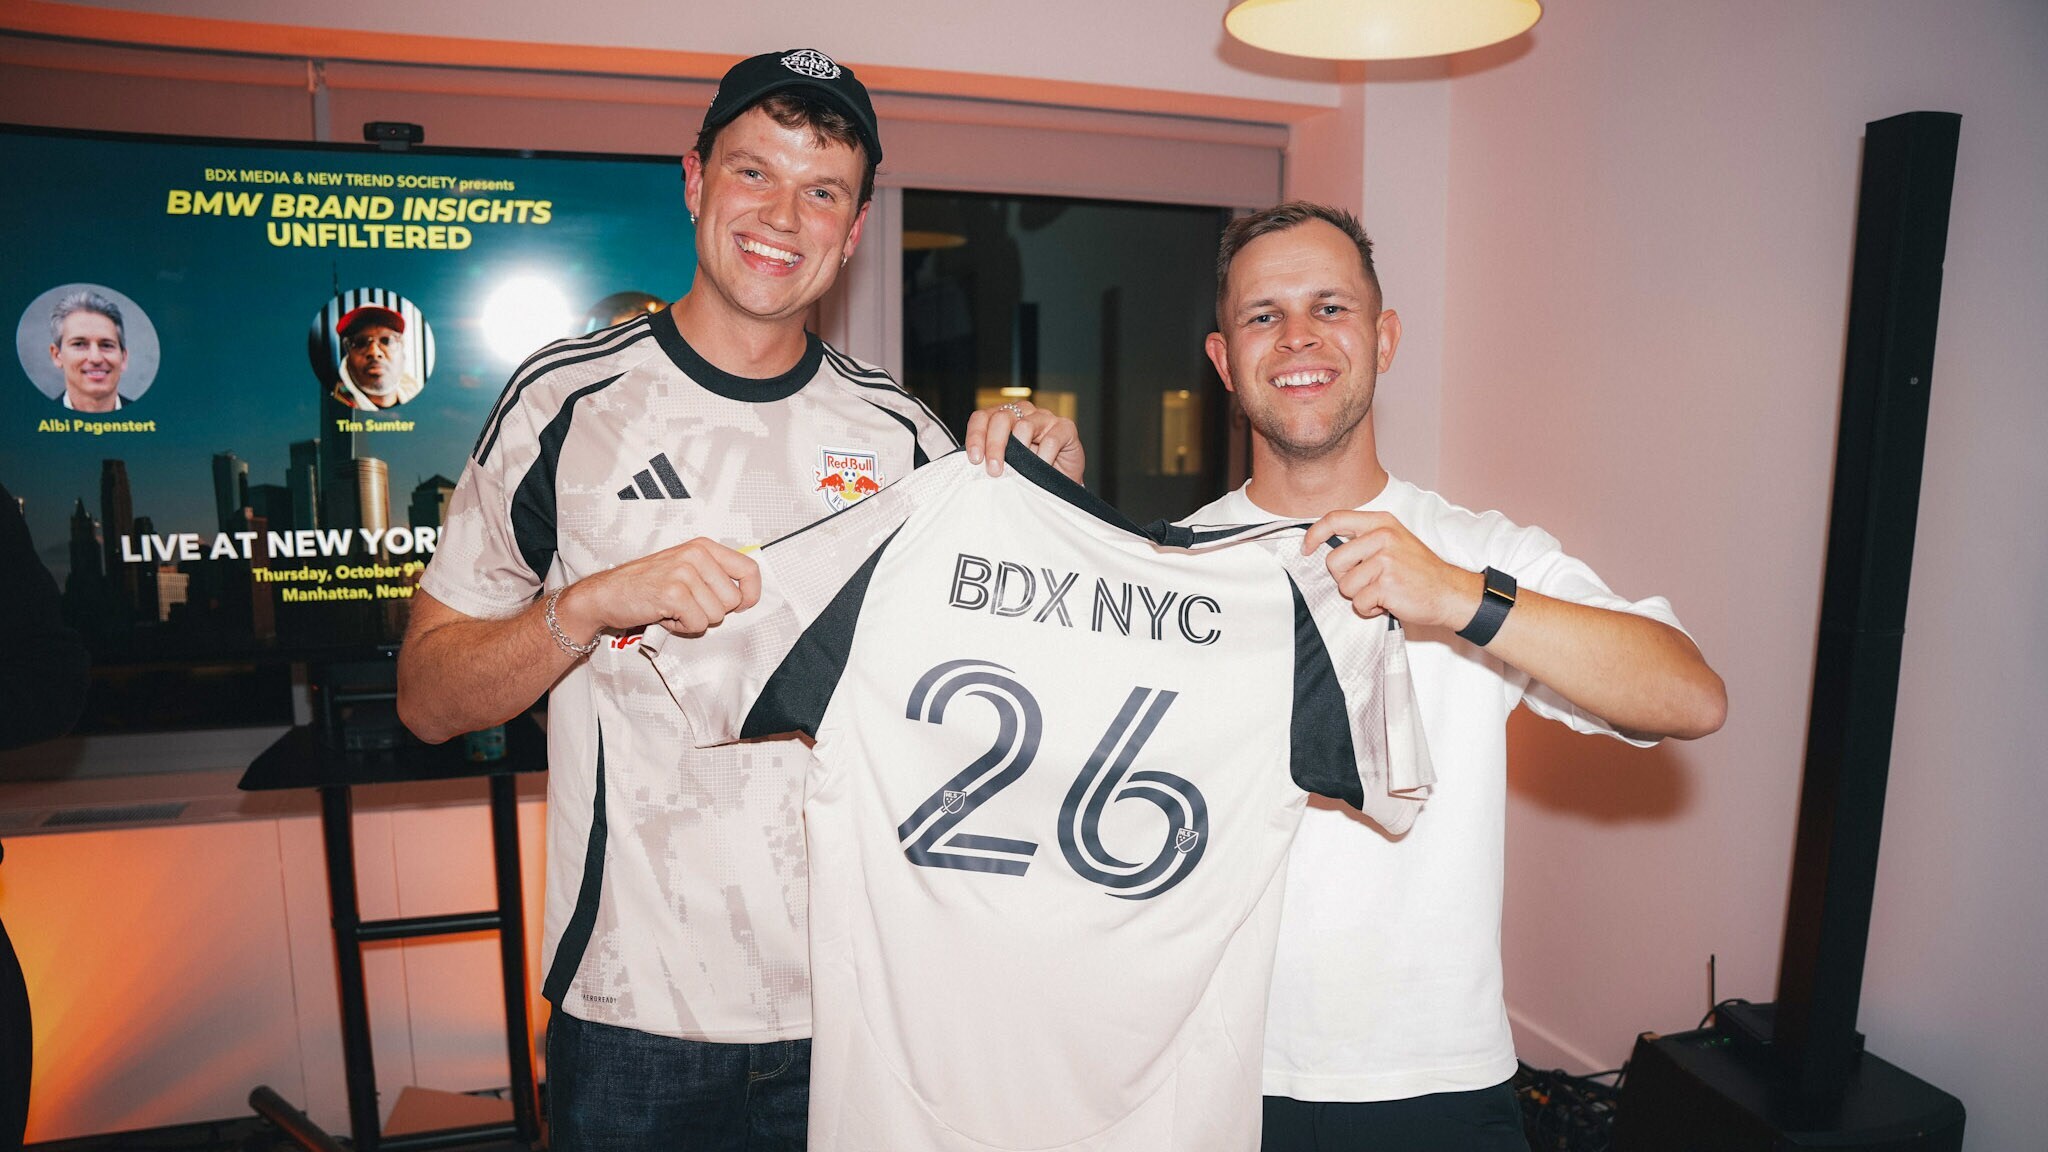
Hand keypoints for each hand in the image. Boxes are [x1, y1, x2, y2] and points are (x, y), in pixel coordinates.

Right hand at [557, 537, 760, 638]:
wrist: (606, 594)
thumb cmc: (645, 584)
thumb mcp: (684, 568)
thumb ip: (713, 576)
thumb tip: (745, 596)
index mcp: (703, 547)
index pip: (749, 569)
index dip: (751, 593)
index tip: (743, 605)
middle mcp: (696, 555)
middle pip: (733, 600)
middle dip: (712, 611)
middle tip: (686, 605)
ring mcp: (684, 573)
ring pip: (717, 615)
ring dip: (695, 620)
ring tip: (673, 608)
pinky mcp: (674, 593)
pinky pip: (698, 624)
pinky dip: (682, 627)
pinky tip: (665, 615)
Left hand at [963, 399, 1085, 481]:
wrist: (1060, 482)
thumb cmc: (1030, 472)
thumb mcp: (1006, 464)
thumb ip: (991, 458)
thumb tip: (973, 465)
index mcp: (1002, 417)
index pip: (982, 418)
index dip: (976, 436)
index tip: (975, 459)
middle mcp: (1022, 412)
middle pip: (1001, 419)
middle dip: (994, 446)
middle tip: (994, 471)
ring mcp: (1044, 417)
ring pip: (1024, 426)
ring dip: (1020, 453)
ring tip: (1021, 473)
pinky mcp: (1065, 427)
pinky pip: (1051, 439)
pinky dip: (1044, 458)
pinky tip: (1042, 470)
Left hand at [1303, 511, 1481, 629]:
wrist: (1450, 592)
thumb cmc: (1419, 571)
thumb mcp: (1395, 541)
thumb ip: (1365, 538)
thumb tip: (1325, 544)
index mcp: (1382, 523)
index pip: (1335, 518)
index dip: (1314, 534)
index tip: (1306, 548)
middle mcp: (1382, 537)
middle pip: (1334, 560)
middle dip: (1344, 578)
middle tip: (1368, 582)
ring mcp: (1385, 560)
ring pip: (1344, 586)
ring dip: (1360, 596)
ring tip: (1383, 592)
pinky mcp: (1386, 584)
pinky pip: (1358, 603)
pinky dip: (1370, 609)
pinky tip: (1388, 602)